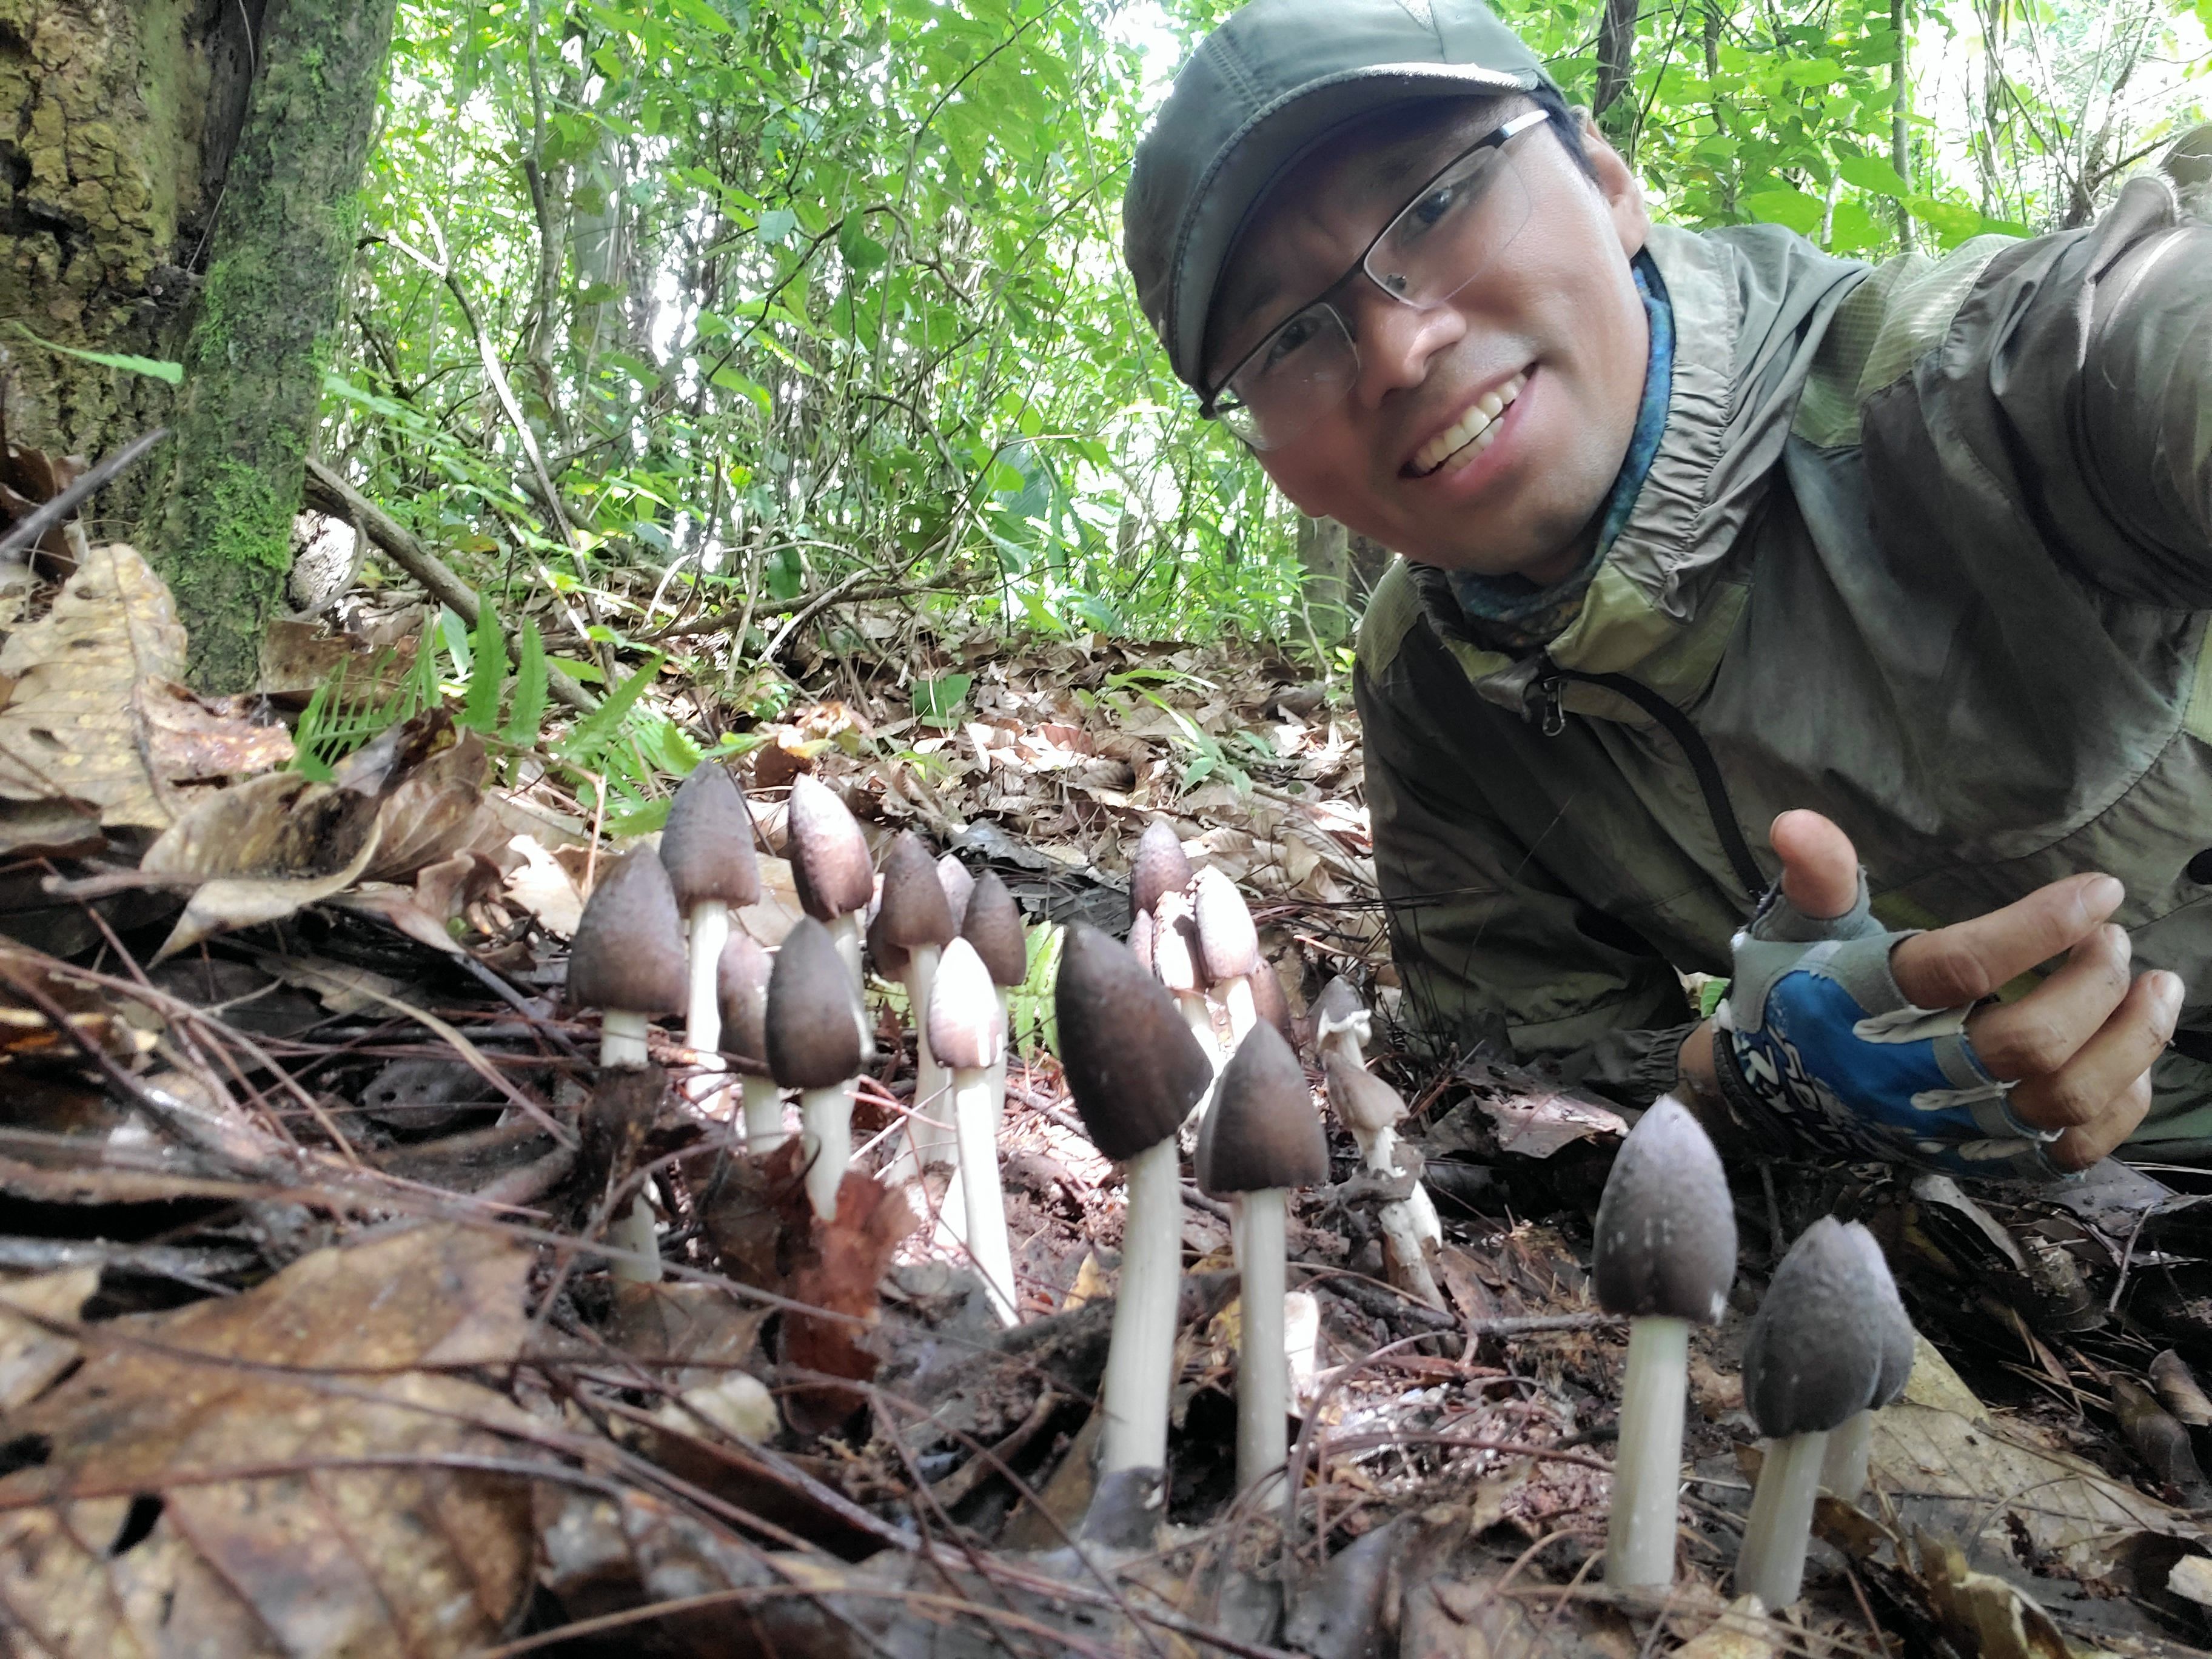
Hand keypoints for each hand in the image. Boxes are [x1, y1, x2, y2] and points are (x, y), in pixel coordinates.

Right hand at [1766, 810, 2179, 1170]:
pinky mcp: (1986, 1161)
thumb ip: (1818, 875)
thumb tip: (1797, 819)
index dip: (2040, 927)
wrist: (1779, 1101)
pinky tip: (2135, 1051)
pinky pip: (2075, 1147)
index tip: (2101, 890)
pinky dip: (2122, 1102)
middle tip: (2115, 939)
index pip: (1962, 969)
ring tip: (2159, 986)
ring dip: (2131, 1040)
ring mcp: (1956, 1126)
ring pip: (2063, 1098)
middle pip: (2028, 1043)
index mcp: (1868, 1008)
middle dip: (2093, 983)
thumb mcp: (1798, 931)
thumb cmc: (1802, 1000)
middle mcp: (1915, 1074)